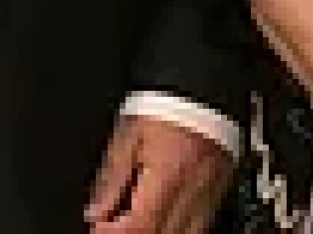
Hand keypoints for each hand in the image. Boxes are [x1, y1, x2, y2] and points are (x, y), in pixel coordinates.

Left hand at [84, 114, 232, 232]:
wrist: (204, 93)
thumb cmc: (164, 108)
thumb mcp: (128, 136)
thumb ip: (111, 179)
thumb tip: (95, 213)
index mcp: (168, 175)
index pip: (140, 225)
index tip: (98, 228)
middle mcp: (193, 193)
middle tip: (112, 228)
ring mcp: (209, 199)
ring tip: (133, 224)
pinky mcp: (217, 199)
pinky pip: (198, 229)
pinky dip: (175, 231)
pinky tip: (159, 224)